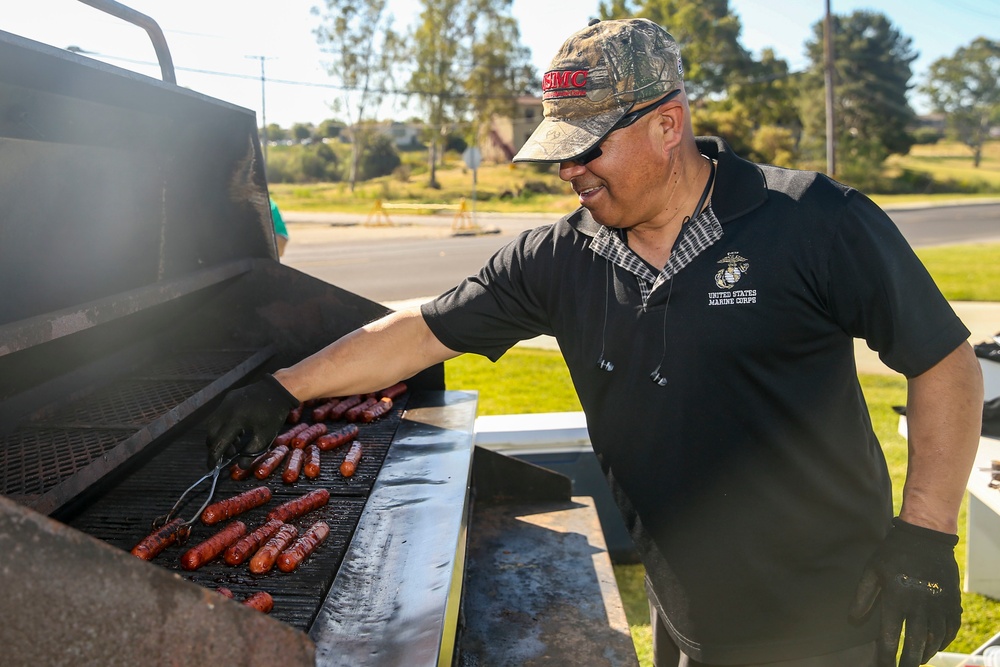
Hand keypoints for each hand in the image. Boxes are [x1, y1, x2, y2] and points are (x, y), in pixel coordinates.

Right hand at [205, 375, 299, 468]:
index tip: (212, 468)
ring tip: (236, 443)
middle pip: (211, 434)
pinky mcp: (228, 398)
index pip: (218, 444)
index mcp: (234, 421)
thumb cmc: (273, 414)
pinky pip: (219, 415)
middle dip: (217, 446)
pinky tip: (237, 431)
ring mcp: (225, 403)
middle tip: (231, 453)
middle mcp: (225, 411)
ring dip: (219, 436)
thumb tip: (241, 466)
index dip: (213, 458)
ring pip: (212, 424)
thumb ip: (251, 453)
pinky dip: (223, 426)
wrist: (278, 389)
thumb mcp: (264, 436)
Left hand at [848, 517, 961, 666]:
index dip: (886, 654)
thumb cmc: (894, 553)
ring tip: (917, 660)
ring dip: (926, 653)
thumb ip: (862, 596)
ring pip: (934, 639)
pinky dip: (943, 642)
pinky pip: (950, 629)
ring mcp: (938, 605)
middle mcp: (919, 606)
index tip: (883, 665)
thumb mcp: (872, 570)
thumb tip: (853, 620)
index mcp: (896, 599)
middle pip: (915, 643)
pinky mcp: (952, 602)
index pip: (890, 636)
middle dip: (908, 661)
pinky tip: (935, 646)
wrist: (925, 537)